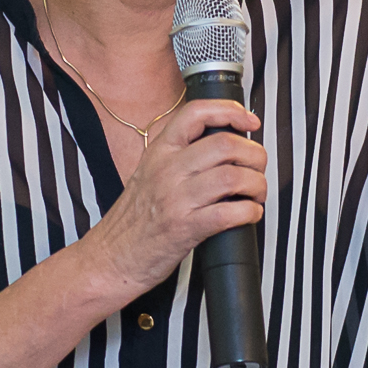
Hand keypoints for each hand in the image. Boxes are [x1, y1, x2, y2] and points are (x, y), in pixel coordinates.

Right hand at [81, 102, 264, 291]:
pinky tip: (249, 214)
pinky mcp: (184, 228)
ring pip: (232, 176)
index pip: (196, 113)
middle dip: (254, 155)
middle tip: (258, 168)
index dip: (230, 110)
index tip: (250, 120)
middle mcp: (167, 170)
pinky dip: (249, 212)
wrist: (110, 256)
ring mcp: (175, 199)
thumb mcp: (149, 173)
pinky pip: (229, 213)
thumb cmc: (133, 220)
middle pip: (225, 144)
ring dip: (256, 185)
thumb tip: (224, 146)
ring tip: (256, 194)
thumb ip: (179, 156)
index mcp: (159, 152)